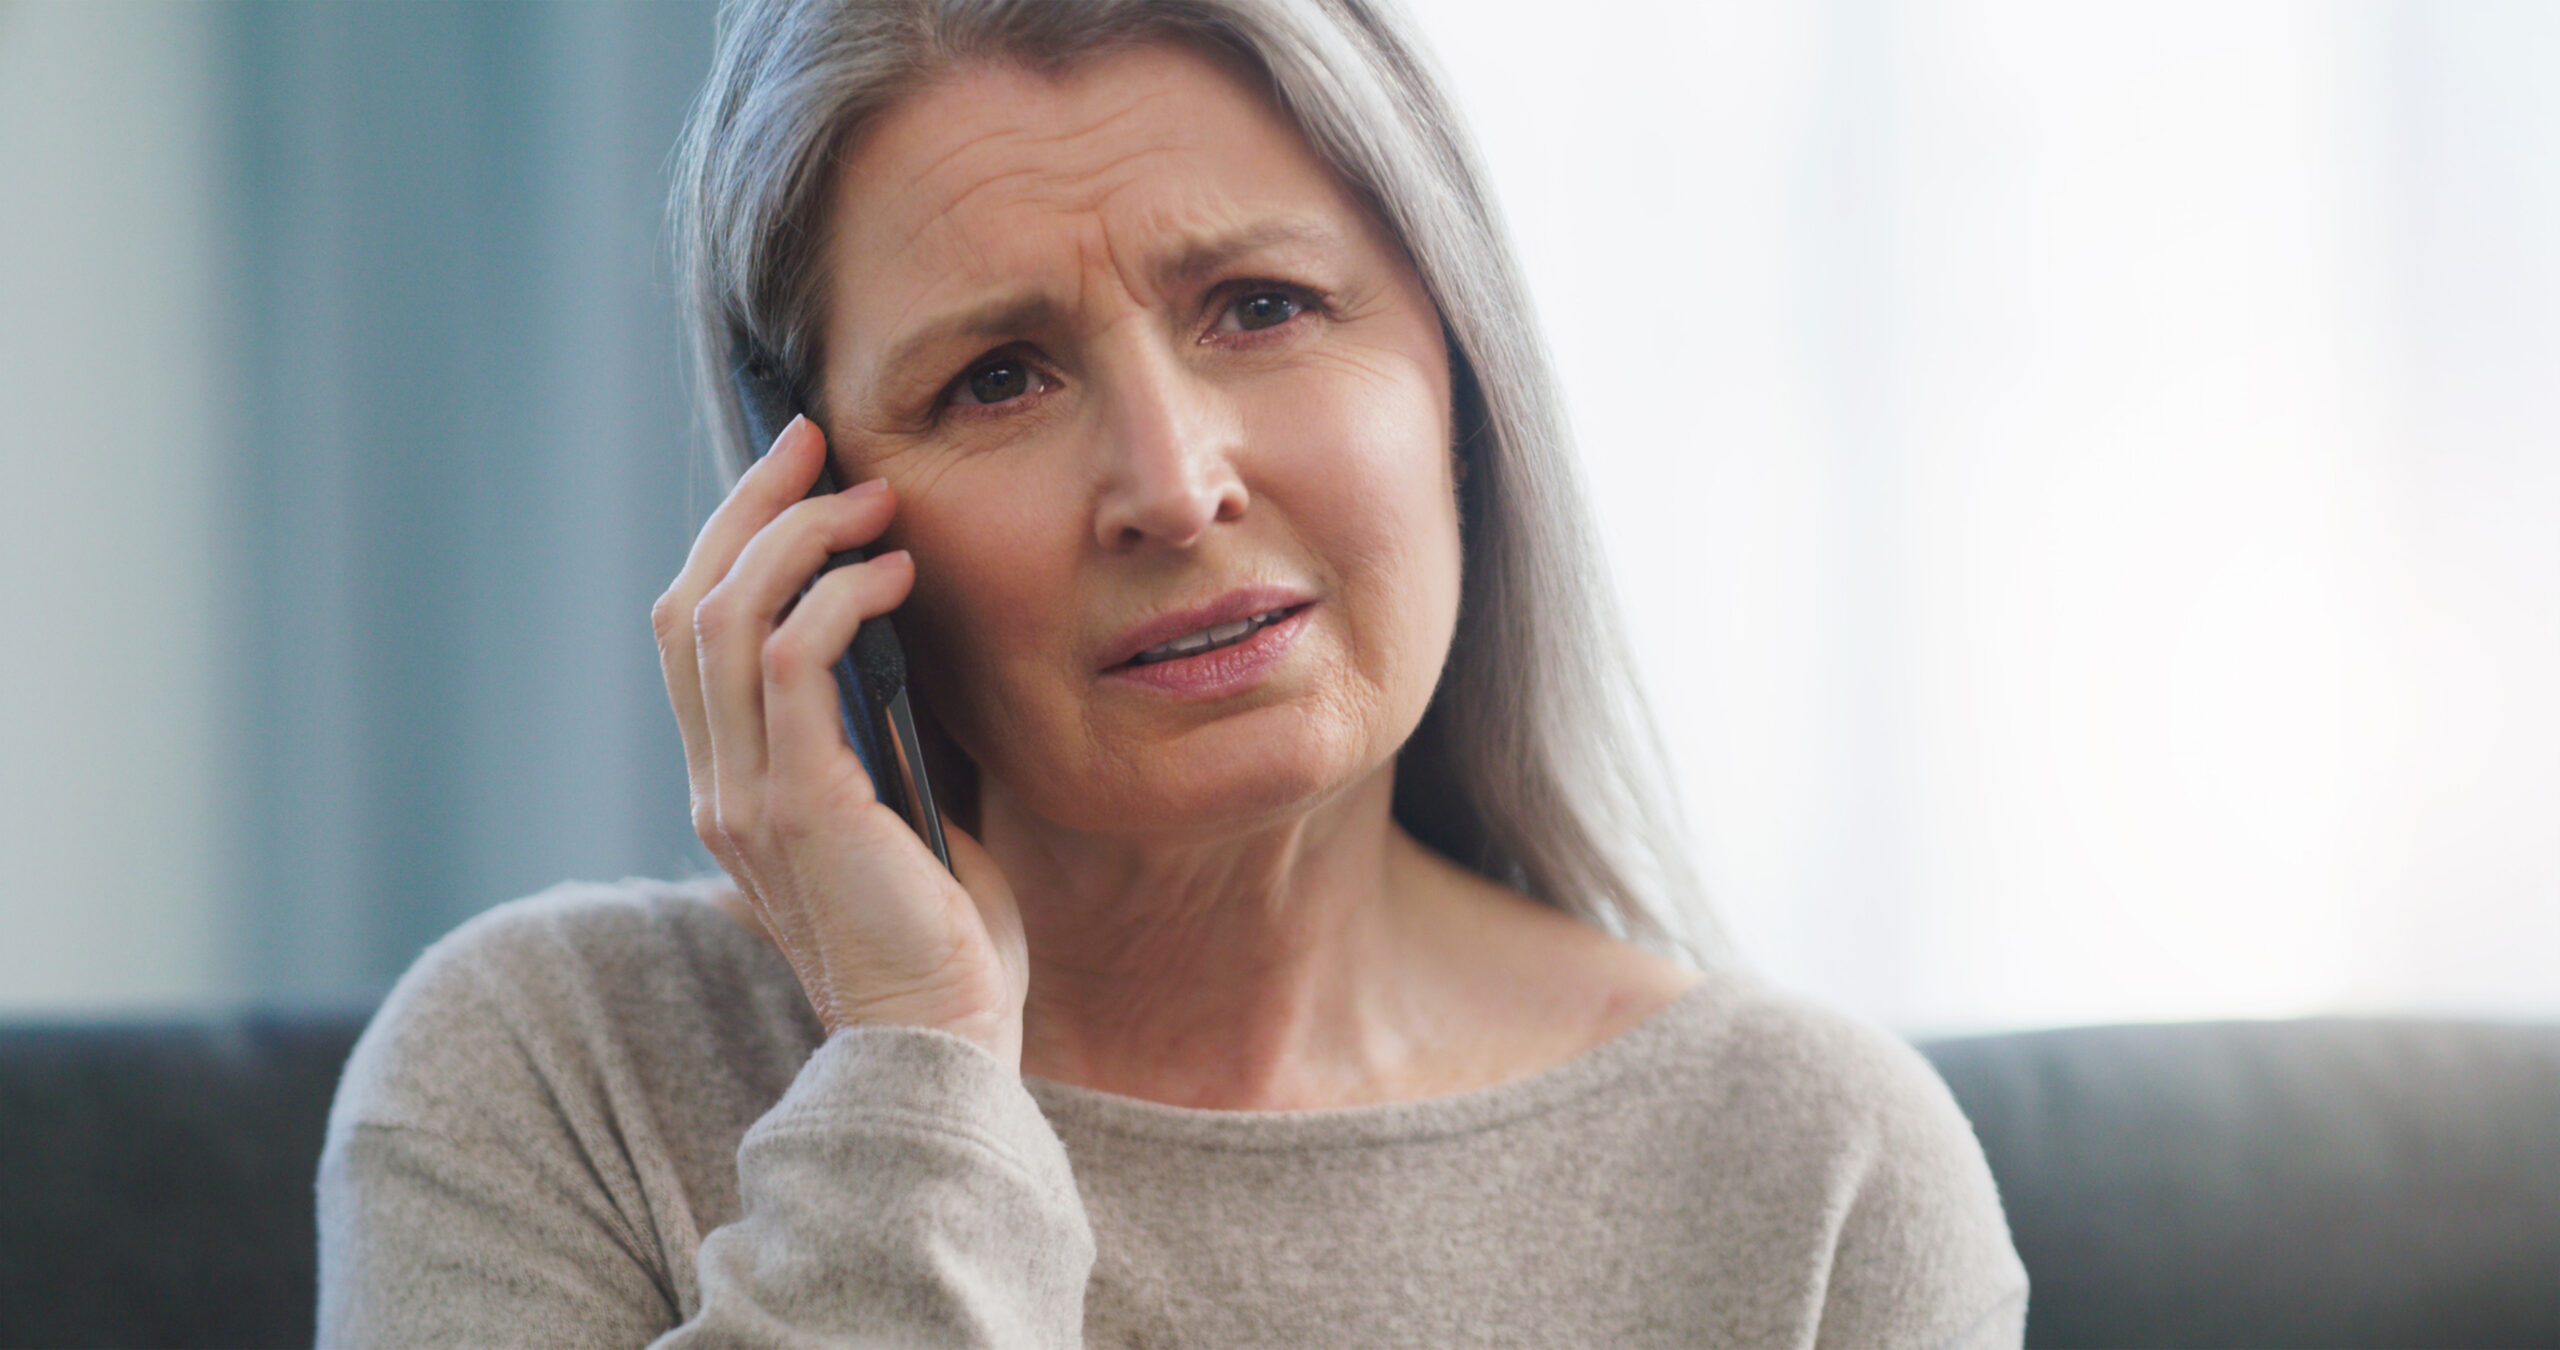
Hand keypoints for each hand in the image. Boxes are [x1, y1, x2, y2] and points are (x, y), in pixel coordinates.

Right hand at [652, 416, 1026, 1065]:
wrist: (946, 1040)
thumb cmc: (942, 930)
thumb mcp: (898, 805)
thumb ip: (874, 729)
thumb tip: (901, 629)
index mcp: (728, 785)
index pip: (691, 632)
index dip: (731, 537)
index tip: (796, 470)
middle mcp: (715, 786)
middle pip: (688, 603)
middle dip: (749, 506)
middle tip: (816, 440)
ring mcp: (744, 797)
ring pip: (726, 617)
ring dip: (800, 537)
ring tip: (875, 500)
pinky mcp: (799, 806)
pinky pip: (792, 662)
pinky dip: (839, 596)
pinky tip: (896, 576)